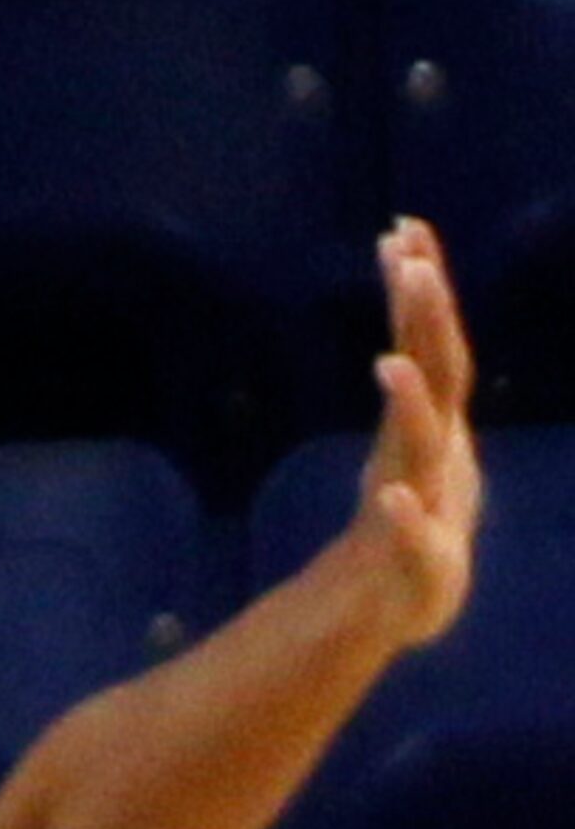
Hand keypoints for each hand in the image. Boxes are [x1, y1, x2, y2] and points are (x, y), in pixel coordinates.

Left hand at [352, 217, 480, 645]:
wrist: (401, 600)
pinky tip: (392, 496)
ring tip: (388, 363)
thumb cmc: (407, 516)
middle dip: (428, 321)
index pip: (431, 344)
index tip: (403, 228)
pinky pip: (414, 537)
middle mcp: (439, 455)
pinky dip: (406, 515)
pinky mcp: (423, 563)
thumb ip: (412, 385)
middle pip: (439, 378)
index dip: (423, 290)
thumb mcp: (407, 437)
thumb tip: (403, 323)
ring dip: (411, 407)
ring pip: (425, 451)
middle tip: (413, 261)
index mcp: (434, 425)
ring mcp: (434, 506)